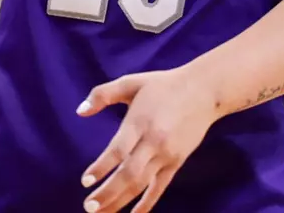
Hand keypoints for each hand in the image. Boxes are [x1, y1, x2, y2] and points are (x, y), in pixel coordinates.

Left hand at [76, 68, 219, 212]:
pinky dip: (147, 204)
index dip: (102, 167)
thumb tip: (80, 111)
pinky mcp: (177, 163)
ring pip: (141, 184)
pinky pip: (159, 188)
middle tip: (88, 207)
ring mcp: (167, 155)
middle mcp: (153, 141)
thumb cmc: (163, 85)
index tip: (85, 181)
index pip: (118, 150)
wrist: (204, 91)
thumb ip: (103, 94)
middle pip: (129, 174)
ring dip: (120, 201)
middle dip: (108, 193)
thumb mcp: (131, 82)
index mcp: (140, 121)